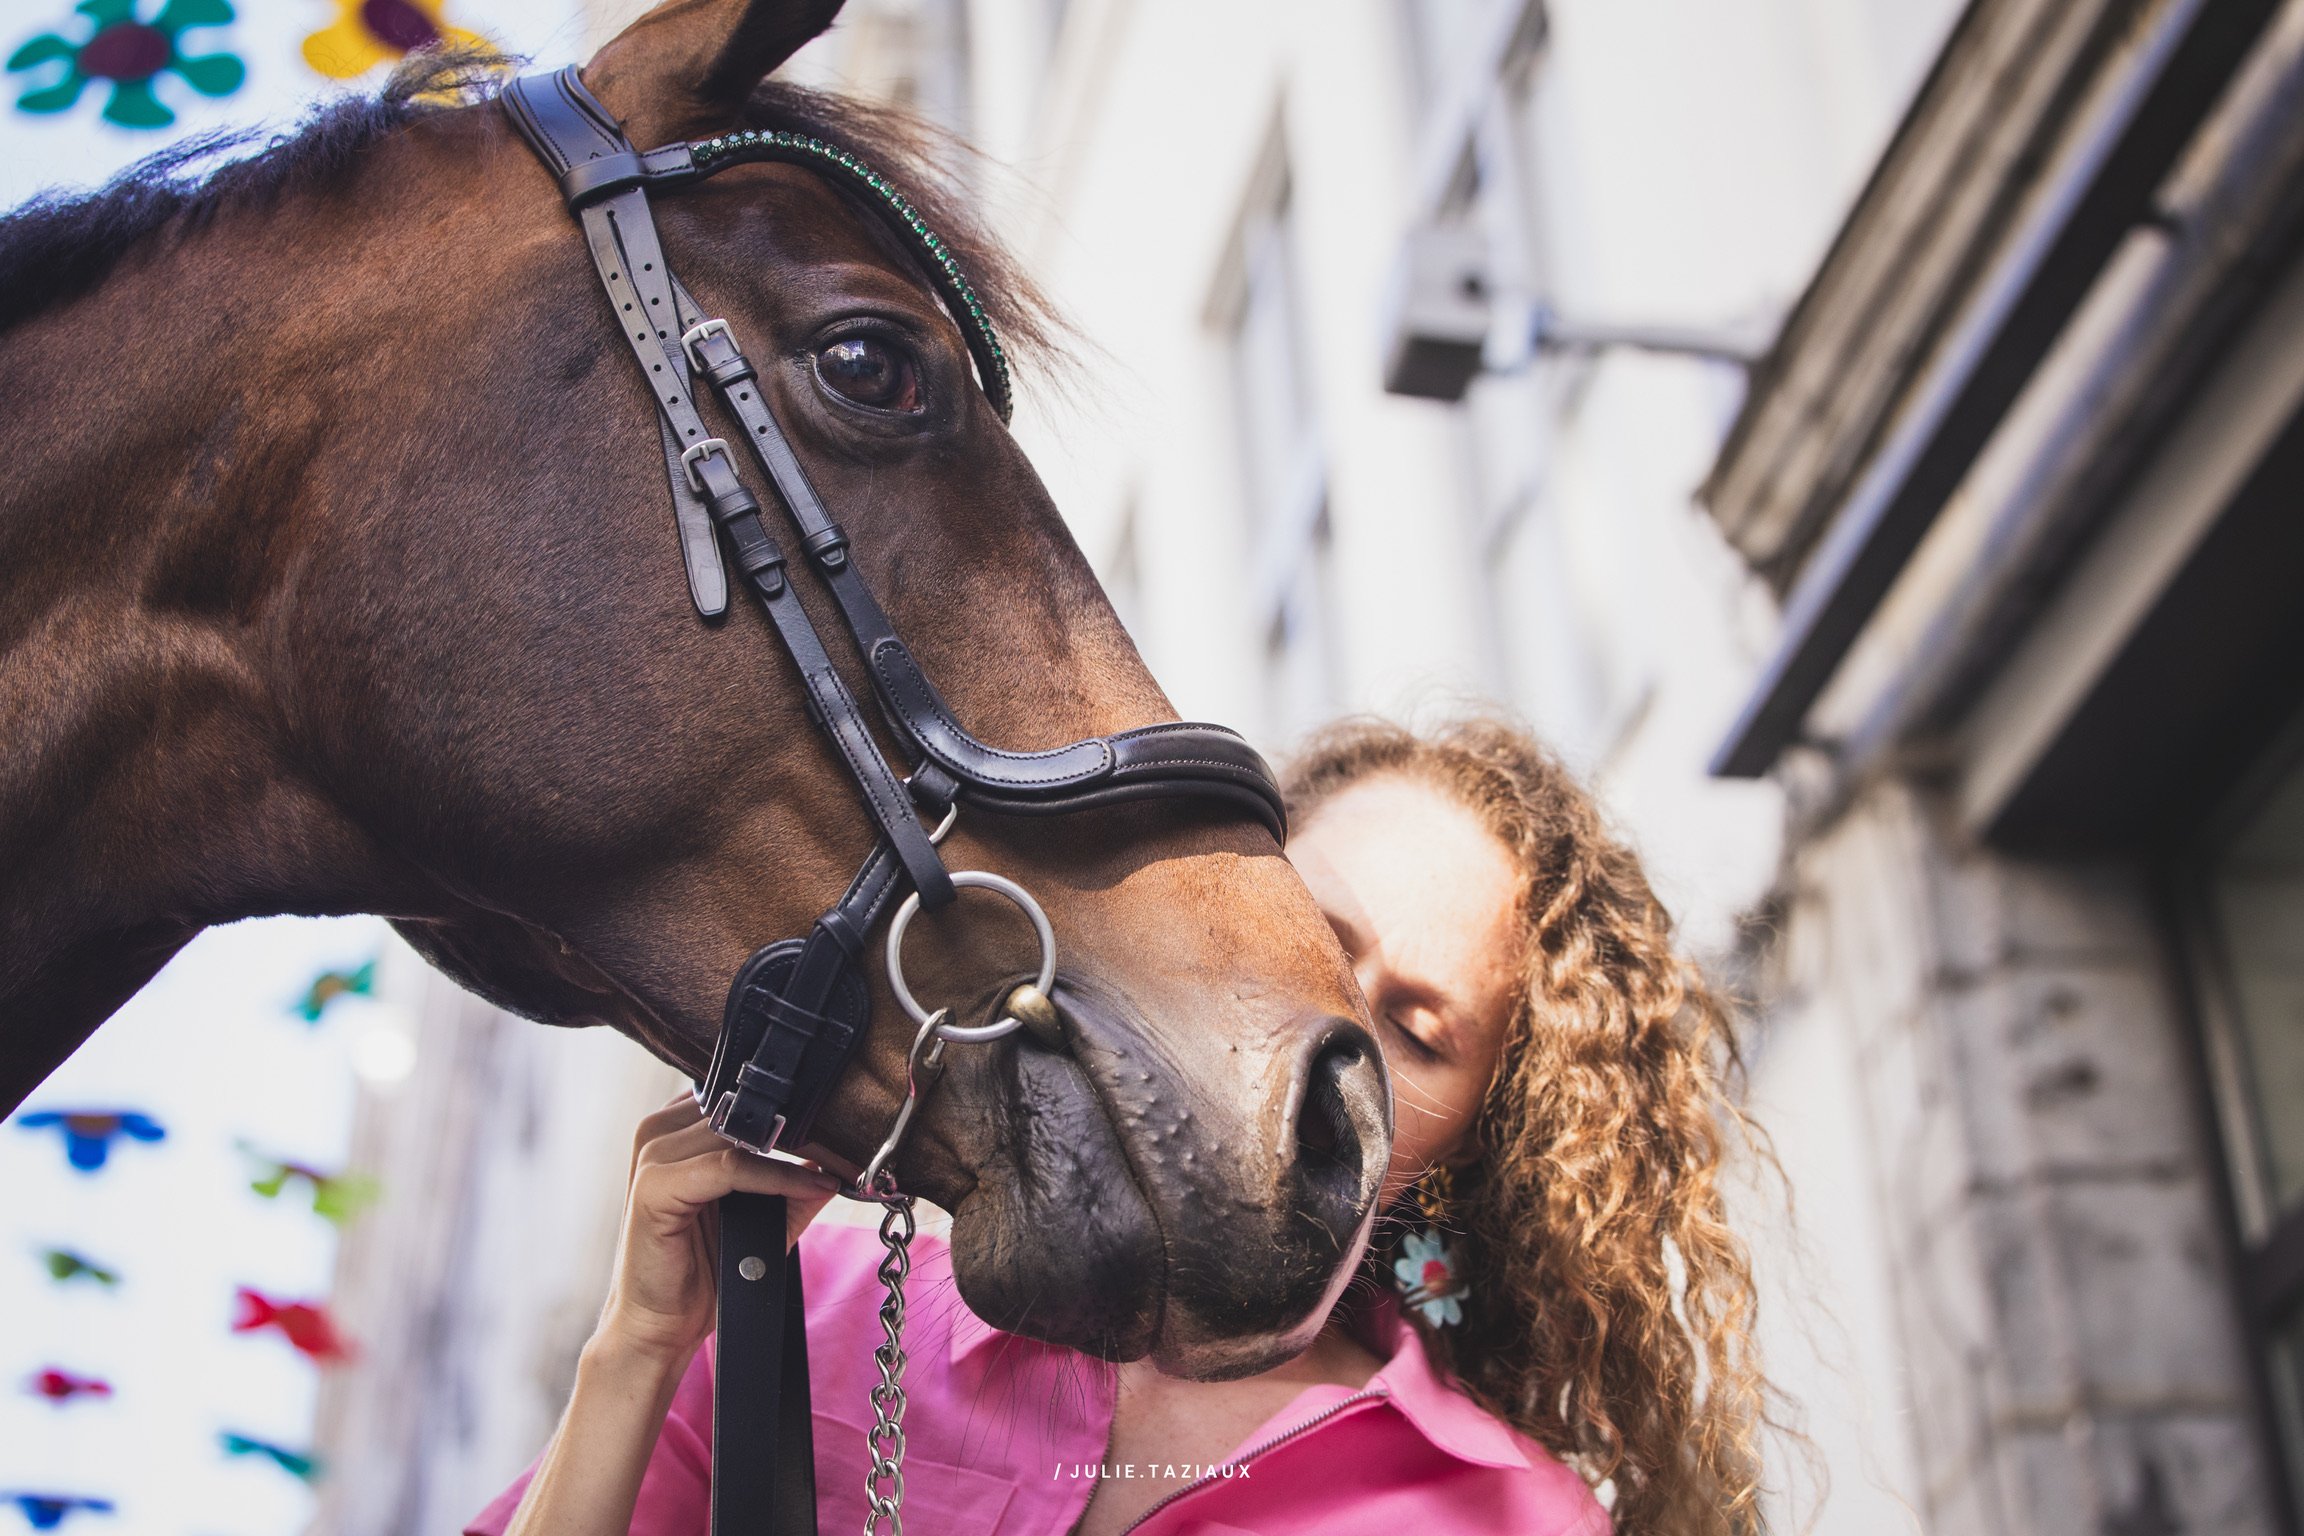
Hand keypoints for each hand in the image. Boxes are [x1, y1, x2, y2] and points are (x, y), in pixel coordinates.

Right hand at [595, 1095, 842, 1366]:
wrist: (662, 1323)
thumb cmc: (705, 1267)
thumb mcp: (764, 1216)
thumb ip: (795, 1181)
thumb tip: (840, 1157)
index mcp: (677, 1126)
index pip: (743, 1094)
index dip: (795, 1108)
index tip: (843, 1124)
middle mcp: (659, 1130)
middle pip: (743, 1107)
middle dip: (800, 1127)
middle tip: (848, 1143)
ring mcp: (652, 1155)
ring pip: (738, 1132)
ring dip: (793, 1150)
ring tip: (834, 1166)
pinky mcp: (654, 1186)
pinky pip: (730, 1168)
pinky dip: (776, 1177)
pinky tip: (811, 1187)